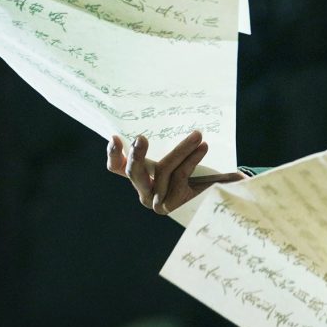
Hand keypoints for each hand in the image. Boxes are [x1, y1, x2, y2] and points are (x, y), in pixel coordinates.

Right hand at [106, 129, 243, 214]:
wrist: (213, 198)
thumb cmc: (195, 173)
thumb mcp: (178, 158)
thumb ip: (169, 146)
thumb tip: (165, 121)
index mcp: (138, 177)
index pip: (117, 167)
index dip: (113, 154)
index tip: (115, 138)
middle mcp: (142, 190)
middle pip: (134, 172)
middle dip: (136, 154)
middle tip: (141, 138)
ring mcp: (154, 200)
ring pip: (163, 170)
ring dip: (182, 150)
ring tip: (197, 136)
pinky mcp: (169, 205)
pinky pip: (180, 176)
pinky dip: (192, 160)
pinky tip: (203, 148)